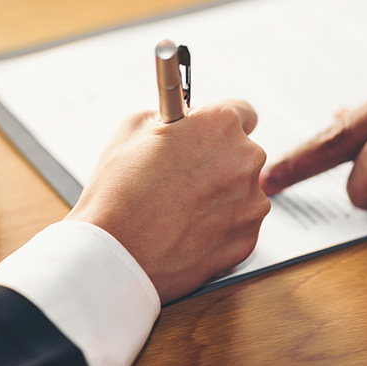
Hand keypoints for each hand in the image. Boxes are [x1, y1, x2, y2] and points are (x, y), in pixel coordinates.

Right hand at [67, 101, 269, 303]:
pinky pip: (240, 225)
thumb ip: (176, 116)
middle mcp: (245, 160)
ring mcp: (251, 202)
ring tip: (183, 208)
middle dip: (221, 161)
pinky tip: (190, 230)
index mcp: (221, 125)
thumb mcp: (135, 126)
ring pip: (244, 192)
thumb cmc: (119, 191)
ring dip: (223, 196)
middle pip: (244, 154)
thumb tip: (187, 118)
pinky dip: (222, 227)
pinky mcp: (248, 238)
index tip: (212, 135)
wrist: (115, 252)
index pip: (243, 113)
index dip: (221, 125)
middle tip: (187, 176)